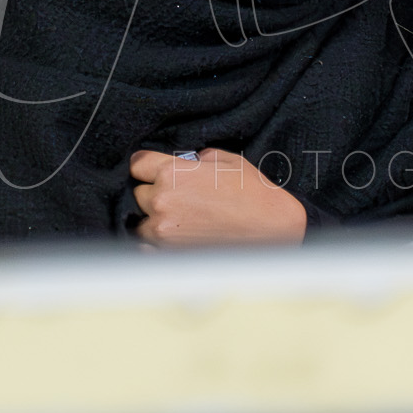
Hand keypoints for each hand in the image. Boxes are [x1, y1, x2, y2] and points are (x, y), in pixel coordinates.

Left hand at [129, 148, 308, 246]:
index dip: (146, 167)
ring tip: (180, 222)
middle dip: (153, 194)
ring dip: (154, 220)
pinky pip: (148, 248)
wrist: (274, 229)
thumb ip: (197, 159)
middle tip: (177, 198)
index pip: (137, 164)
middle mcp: (163, 200)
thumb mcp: (227, 160)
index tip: (153, 171)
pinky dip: (157, 245)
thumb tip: (187, 163)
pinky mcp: (170, 254)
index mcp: (173, 172)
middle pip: (138, 193)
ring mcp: (164, 230)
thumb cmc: (255, 193)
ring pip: (141, 222)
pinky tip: (177, 239)